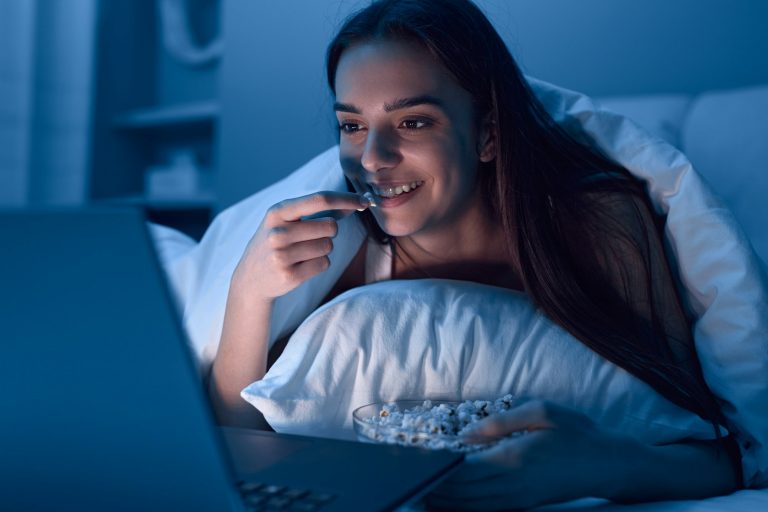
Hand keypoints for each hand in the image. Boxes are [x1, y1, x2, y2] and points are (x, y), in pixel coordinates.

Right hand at [232, 191, 369, 300]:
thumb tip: (356, 202)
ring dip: (322, 249)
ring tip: (301, 253)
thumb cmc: (277, 242)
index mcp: (278, 212)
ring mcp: (281, 255)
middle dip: (329, 232)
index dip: (346, 199)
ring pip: (328, 246)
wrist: (251, 277)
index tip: (365, 201)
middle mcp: (278, 232)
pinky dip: (319, 264)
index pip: (319, 200)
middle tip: (311, 237)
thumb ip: (318, 210)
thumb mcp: (287, 220)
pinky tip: (300, 265)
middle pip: (330, 226)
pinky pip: (324, 264)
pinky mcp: (289, 275)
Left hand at [427, 400, 630, 509]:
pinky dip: (463, 507)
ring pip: (471, 507)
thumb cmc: (577, 432)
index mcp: (515, 459)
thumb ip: (500, 423)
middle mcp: (513, 485)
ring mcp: (519, 500)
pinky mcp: (524, 505)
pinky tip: (450, 500)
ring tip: (420, 491)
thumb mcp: (542, 412)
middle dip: (433, 487)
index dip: (437, 470)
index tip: (415, 462)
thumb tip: (465, 436)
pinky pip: (486, 511)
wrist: (610, 464)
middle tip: (409, 477)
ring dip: (444, 501)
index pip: (463, 472)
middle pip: (462, 494)